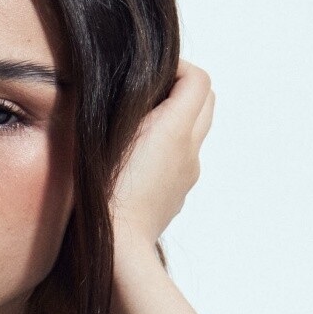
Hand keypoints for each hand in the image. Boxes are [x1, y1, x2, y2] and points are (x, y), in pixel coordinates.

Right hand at [109, 61, 214, 251]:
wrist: (118, 246)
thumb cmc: (105, 192)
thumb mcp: (108, 136)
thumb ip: (129, 104)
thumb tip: (137, 86)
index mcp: (176, 129)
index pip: (199, 78)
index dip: (177, 67)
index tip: (150, 74)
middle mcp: (190, 148)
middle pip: (207, 100)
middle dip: (183, 88)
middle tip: (150, 94)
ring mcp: (189, 172)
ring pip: (197, 130)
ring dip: (178, 118)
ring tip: (143, 127)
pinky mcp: (181, 192)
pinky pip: (185, 158)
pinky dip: (172, 147)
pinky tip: (141, 160)